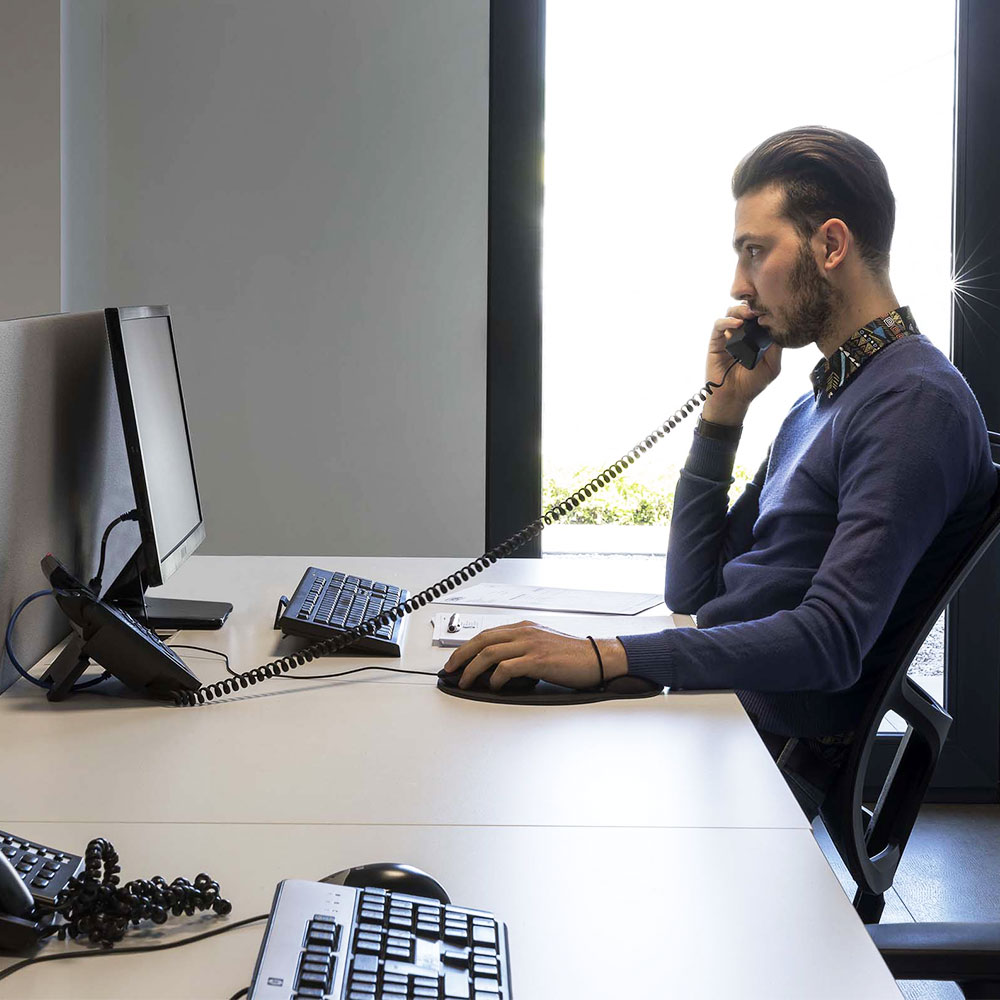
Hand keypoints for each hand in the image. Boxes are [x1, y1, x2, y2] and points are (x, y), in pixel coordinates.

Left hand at [441, 621, 627, 690]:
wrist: (597, 658)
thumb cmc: (572, 655)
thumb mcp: (542, 645)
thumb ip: (521, 650)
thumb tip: (498, 668)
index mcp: (524, 627)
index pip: (487, 634)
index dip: (467, 647)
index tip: (456, 660)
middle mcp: (524, 632)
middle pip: (482, 640)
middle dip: (461, 656)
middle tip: (450, 670)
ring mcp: (530, 644)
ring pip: (489, 653)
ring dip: (473, 669)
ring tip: (466, 681)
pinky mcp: (537, 659)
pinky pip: (507, 667)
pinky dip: (495, 678)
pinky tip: (494, 686)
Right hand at [702, 303, 782, 425]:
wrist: (734, 397)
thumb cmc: (753, 383)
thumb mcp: (772, 365)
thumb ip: (776, 347)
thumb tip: (778, 326)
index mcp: (756, 336)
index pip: (760, 316)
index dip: (766, 309)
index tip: (774, 308)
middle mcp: (742, 333)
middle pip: (746, 309)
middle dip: (754, 305)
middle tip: (762, 307)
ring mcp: (728, 336)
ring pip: (731, 312)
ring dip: (740, 309)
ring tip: (750, 313)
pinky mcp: (716, 341)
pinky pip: (718, 325)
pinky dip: (727, 321)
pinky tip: (737, 323)